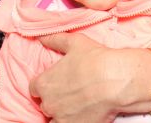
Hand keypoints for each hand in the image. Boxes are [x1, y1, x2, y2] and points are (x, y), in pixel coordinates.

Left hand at [31, 33, 145, 122]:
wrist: (115, 80)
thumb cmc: (95, 60)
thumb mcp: (74, 42)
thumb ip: (54, 39)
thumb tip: (40, 36)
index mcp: (44, 83)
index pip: (34, 88)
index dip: (45, 84)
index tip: (57, 82)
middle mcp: (48, 103)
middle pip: (45, 103)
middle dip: (55, 98)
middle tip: (72, 91)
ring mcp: (60, 117)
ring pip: (55, 117)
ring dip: (62, 111)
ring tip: (78, 104)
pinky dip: (71, 120)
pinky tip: (82, 113)